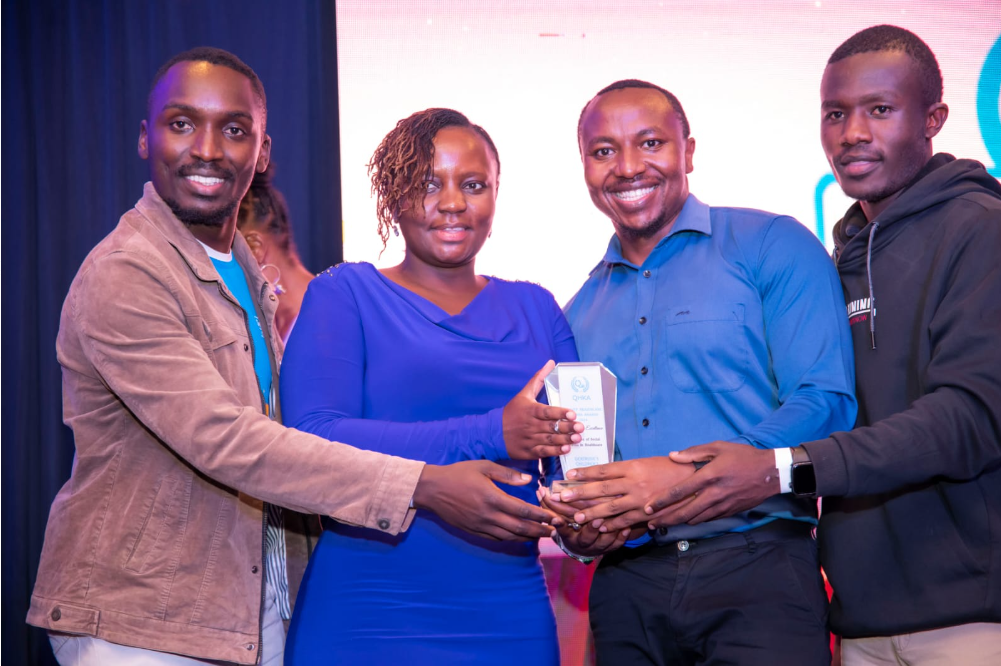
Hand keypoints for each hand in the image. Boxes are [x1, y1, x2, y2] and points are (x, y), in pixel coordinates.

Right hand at [412, 460, 556, 540]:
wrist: (433, 489)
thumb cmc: (458, 474)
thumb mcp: (483, 466)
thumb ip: (507, 474)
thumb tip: (529, 480)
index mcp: (492, 498)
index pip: (522, 510)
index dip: (540, 516)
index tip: (553, 517)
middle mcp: (488, 515)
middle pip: (520, 527)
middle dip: (539, 530)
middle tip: (555, 530)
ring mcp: (481, 526)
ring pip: (510, 536)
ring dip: (528, 537)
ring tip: (542, 535)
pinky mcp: (474, 531)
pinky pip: (497, 538)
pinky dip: (512, 539)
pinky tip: (520, 536)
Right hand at [502, 360, 583, 459]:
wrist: (493, 432)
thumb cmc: (511, 412)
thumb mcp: (524, 394)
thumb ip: (538, 379)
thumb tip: (551, 363)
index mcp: (530, 410)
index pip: (547, 411)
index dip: (560, 413)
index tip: (572, 413)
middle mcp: (531, 425)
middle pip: (552, 426)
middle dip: (567, 427)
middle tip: (580, 427)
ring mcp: (530, 439)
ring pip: (550, 439)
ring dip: (565, 440)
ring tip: (577, 438)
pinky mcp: (529, 451)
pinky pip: (544, 452)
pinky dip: (555, 452)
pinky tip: (566, 449)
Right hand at [539, 486, 637, 556]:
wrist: (584, 546)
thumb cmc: (570, 526)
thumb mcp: (558, 518)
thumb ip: (549, 505)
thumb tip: (540, 489)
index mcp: (569, 536)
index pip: (564, 531)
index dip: (563, 526)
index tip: (563, 518)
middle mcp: (584, 543)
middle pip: (587, 538)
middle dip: (591, 529)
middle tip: (596, 518)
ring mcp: (598, 547)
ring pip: (604, 542)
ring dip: (609, 532)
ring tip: (615, 521)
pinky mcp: (610, 547)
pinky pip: (617, 544)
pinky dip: (621, 537)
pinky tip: (627, 527)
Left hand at [554, 457, 695, 532]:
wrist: (697, 480)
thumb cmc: (673, 468)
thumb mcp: (648, 462)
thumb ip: (629, 469)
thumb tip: (608, 474)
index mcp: (633, 466)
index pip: (603, 470)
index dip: (585, 473)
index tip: (570, 475)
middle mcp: (633, 483)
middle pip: (601, 489)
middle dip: (580, 494)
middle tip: (563, 498)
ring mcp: (640, 499)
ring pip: (611, 508)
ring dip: (592, 513)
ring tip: (576, 518)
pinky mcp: (648, 513)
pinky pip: (626, 520)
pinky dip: (612, 525)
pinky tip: (600, 527)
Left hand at [640, 441, 779, 526]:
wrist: (770, 473)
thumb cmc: (743, 457)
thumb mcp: (718, 447)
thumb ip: (694, 452)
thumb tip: (673, 456)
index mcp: (708, 476)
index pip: (679, 492)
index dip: (661, 501)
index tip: (648, 507)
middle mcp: (713, 494)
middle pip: (684, 512)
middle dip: (665, 519)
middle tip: (650, 522)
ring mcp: (722, 506)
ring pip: (695, 519)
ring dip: (677, 523)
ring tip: (663, 524)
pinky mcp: (729, 512)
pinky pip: (707, 519)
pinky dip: (694, 521)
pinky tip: (685, 520)